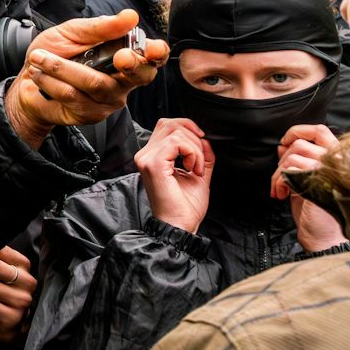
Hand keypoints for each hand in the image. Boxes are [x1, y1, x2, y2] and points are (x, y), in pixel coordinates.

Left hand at [4, 10, 168, 148]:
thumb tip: (130, 16)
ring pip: (95, 84)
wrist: (27, 80)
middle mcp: (123, 81)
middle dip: (129, 64)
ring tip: (40, 58)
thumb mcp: (74, 32)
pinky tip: (40, 74)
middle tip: (119, 56)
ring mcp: (108, 101)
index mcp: (125, 55)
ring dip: (61, 67)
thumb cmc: (55, 52)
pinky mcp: (90, 115)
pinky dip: (51, 80)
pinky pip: (73, 96)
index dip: (157, 53)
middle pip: (138, 76)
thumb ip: (102, 27)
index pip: (153, 57)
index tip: (153, 49)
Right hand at [135, 117, 213, 232]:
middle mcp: (145, 155)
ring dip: (195, 149)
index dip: (187, 127)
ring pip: (176, 132)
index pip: (166, 125)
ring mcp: (146, 159)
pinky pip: (177, 143)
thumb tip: (205, 138)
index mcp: (152, 156)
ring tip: (197, 168)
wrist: (181, 225)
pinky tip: (194, 169)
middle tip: (199, 162)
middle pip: (170, 124)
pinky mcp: (153, 164)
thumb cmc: (186, 205)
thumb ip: (201, 153)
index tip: (201, 144)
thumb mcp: (198, 172)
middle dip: (193, 138)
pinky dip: (193, 153)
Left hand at [270, 124, 346, 252]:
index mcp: (336, 158)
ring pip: (291, 157)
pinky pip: (290, 171)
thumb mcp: (304, 179)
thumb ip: (298, 159)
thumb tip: (283, 145)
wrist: (322, 237)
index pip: (320, 130)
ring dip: (277, 174)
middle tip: (278, 180)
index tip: (284, 141)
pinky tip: (281, 195)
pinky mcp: (317, 184)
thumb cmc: (314, 210)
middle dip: (281, 162)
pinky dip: (279, 182)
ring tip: (279, 190)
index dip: (299, 130)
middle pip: (299, 144)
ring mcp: (328, 172)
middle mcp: (336, 162)